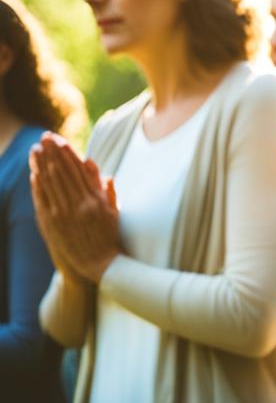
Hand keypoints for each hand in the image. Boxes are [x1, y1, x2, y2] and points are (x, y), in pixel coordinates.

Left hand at [28, 132, 120, 282]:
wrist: (97, 265)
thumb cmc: (108, 236)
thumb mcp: (113, 211)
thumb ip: (104, 188)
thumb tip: (92, 164)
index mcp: (94, 201)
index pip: (77, 170)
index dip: (67, 153)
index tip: (60, 139)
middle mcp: (76, 206)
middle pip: (61, 173)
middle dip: (52, 154)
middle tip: (44, 137)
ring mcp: (61, 216)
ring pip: (48, 184)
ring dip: (40, 165)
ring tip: (35, 150)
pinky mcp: (51, 225)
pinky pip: (41, 200)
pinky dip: (37, 186)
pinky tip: (34, 174)